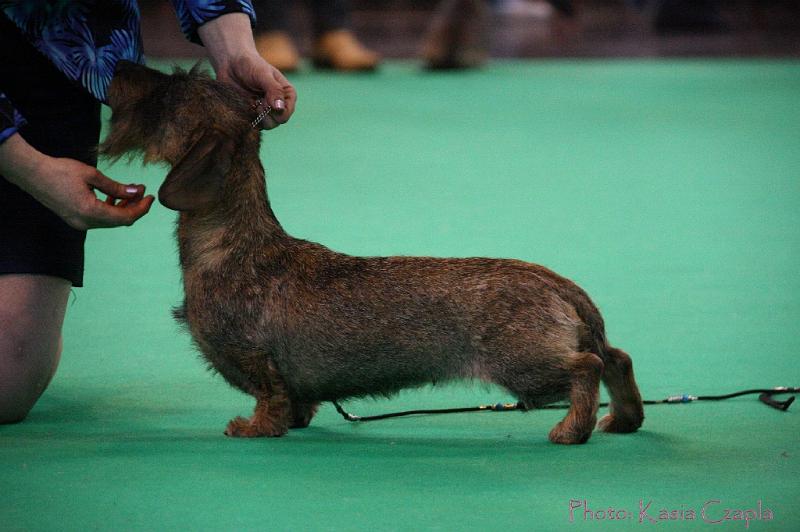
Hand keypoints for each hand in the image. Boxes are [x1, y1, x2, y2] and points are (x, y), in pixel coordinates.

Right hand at [0, 134, 153, 230]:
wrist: (32, 174)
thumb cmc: (60, 170)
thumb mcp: (92, 175)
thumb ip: (116, 188)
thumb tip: (137, 193)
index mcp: (90, 212)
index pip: (125, 217)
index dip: (141, 209)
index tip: (151, 197)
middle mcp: (85, 223)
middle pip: (119, 221)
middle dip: (134, 207)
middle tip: (143, 191)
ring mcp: (79, 223)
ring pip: (110, 221)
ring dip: (123, 208)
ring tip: (131, 191)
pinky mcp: (75, 220)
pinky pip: (99, 219)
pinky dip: (110, 210)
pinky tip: (115, 197)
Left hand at [216, 53, 295, 129]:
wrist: (230, 64)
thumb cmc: (250, 64)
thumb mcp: (263, 74)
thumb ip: (274, 90)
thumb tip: (280, 108)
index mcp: (286, 94)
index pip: (287, 112)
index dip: (277, 111)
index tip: (265, 101)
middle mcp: (279, 105)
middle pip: (278, 121)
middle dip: (267, 114)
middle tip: (256, 102)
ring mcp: (266, 111)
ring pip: (267, 125)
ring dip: (258, 117)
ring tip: (251, 102)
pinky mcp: (253, 115)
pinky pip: (254, 124)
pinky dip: (249, 118)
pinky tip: (245, 106)